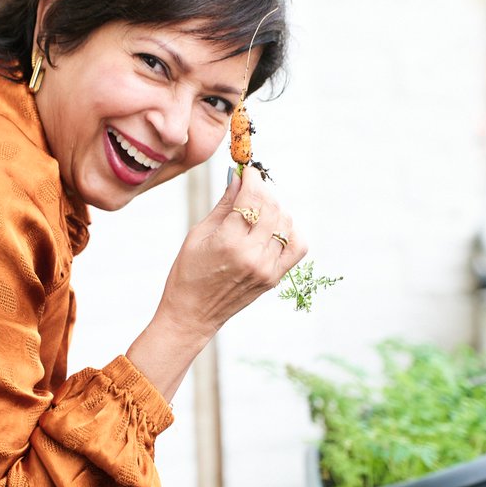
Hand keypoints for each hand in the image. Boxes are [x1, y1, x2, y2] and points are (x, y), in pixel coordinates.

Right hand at [161, 164, 306, 337]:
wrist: (193, 314)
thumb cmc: (188, 274)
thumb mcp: (198, 234)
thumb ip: (223, 205)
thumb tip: (238, 178)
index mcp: (229, 243)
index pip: (251, 198)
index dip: (252, 179)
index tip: (248, 171)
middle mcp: (253, 255)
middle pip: (272, 207)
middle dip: (263, 191)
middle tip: (252, 187)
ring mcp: (267, 268)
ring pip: (286, 223)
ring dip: (275, 209)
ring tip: (258, 209)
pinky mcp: (275, 278)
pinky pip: (297, 246)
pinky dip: (290, 231)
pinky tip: (274, 229)